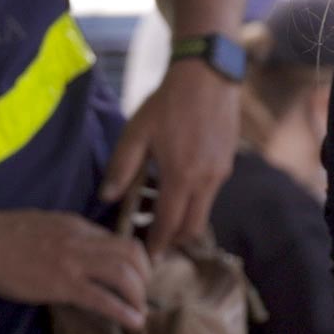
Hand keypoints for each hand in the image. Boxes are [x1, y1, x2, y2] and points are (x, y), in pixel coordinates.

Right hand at [0, 209, 151, 329]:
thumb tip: (81, 254)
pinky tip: (134, 322)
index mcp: (78, 225)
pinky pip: (103, 298)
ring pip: (124, 274)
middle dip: (145, 275)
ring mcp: (73, 262)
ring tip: (140, 312)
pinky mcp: (62, 284)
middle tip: (142, 294)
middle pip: (132, 253)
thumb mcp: (44, 226)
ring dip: (138, 295)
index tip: (138, 275)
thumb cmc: (1, 234)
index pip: (119, 239)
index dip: (135, 259)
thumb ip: (67, 237)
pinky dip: (124, 311)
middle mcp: (82, 240)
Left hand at [102, 59, 238, 255]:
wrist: (208, 75)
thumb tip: (106, 198)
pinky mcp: (226, 164)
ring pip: (202, 212)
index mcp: (181, 176)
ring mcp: (220, 173)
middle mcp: (205, 181)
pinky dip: (192, 199)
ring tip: (157, 205)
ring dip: (182, 217)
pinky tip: (175, 182)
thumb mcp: (137, 132)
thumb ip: (121, 168)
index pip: (168, 225)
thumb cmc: (168, 102)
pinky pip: (209, 194)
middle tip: (152, 239)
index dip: (155, 244)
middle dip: (172, 240)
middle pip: (191, 229)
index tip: (146, 257)